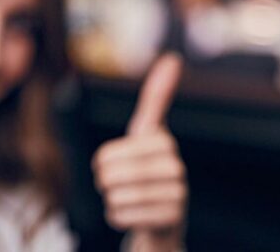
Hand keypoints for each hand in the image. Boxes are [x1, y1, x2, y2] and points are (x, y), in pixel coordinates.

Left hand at [92, 53, 187, 250]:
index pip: (106, 154)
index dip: (102, 162)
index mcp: (163, 141)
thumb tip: (173, 59)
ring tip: (128, 198)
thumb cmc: (151, 167)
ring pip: (114, 196)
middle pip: (109, 174)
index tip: (115, 164)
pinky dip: (118, 217)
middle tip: (118, 184)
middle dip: (105, 182)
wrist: (164, 216)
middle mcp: (175, 166)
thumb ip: (157, 97)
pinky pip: (121, 215)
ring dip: (112, 200)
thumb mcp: (148, 131)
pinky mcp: (172, 219)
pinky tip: (134, 214)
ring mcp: (177, 194)